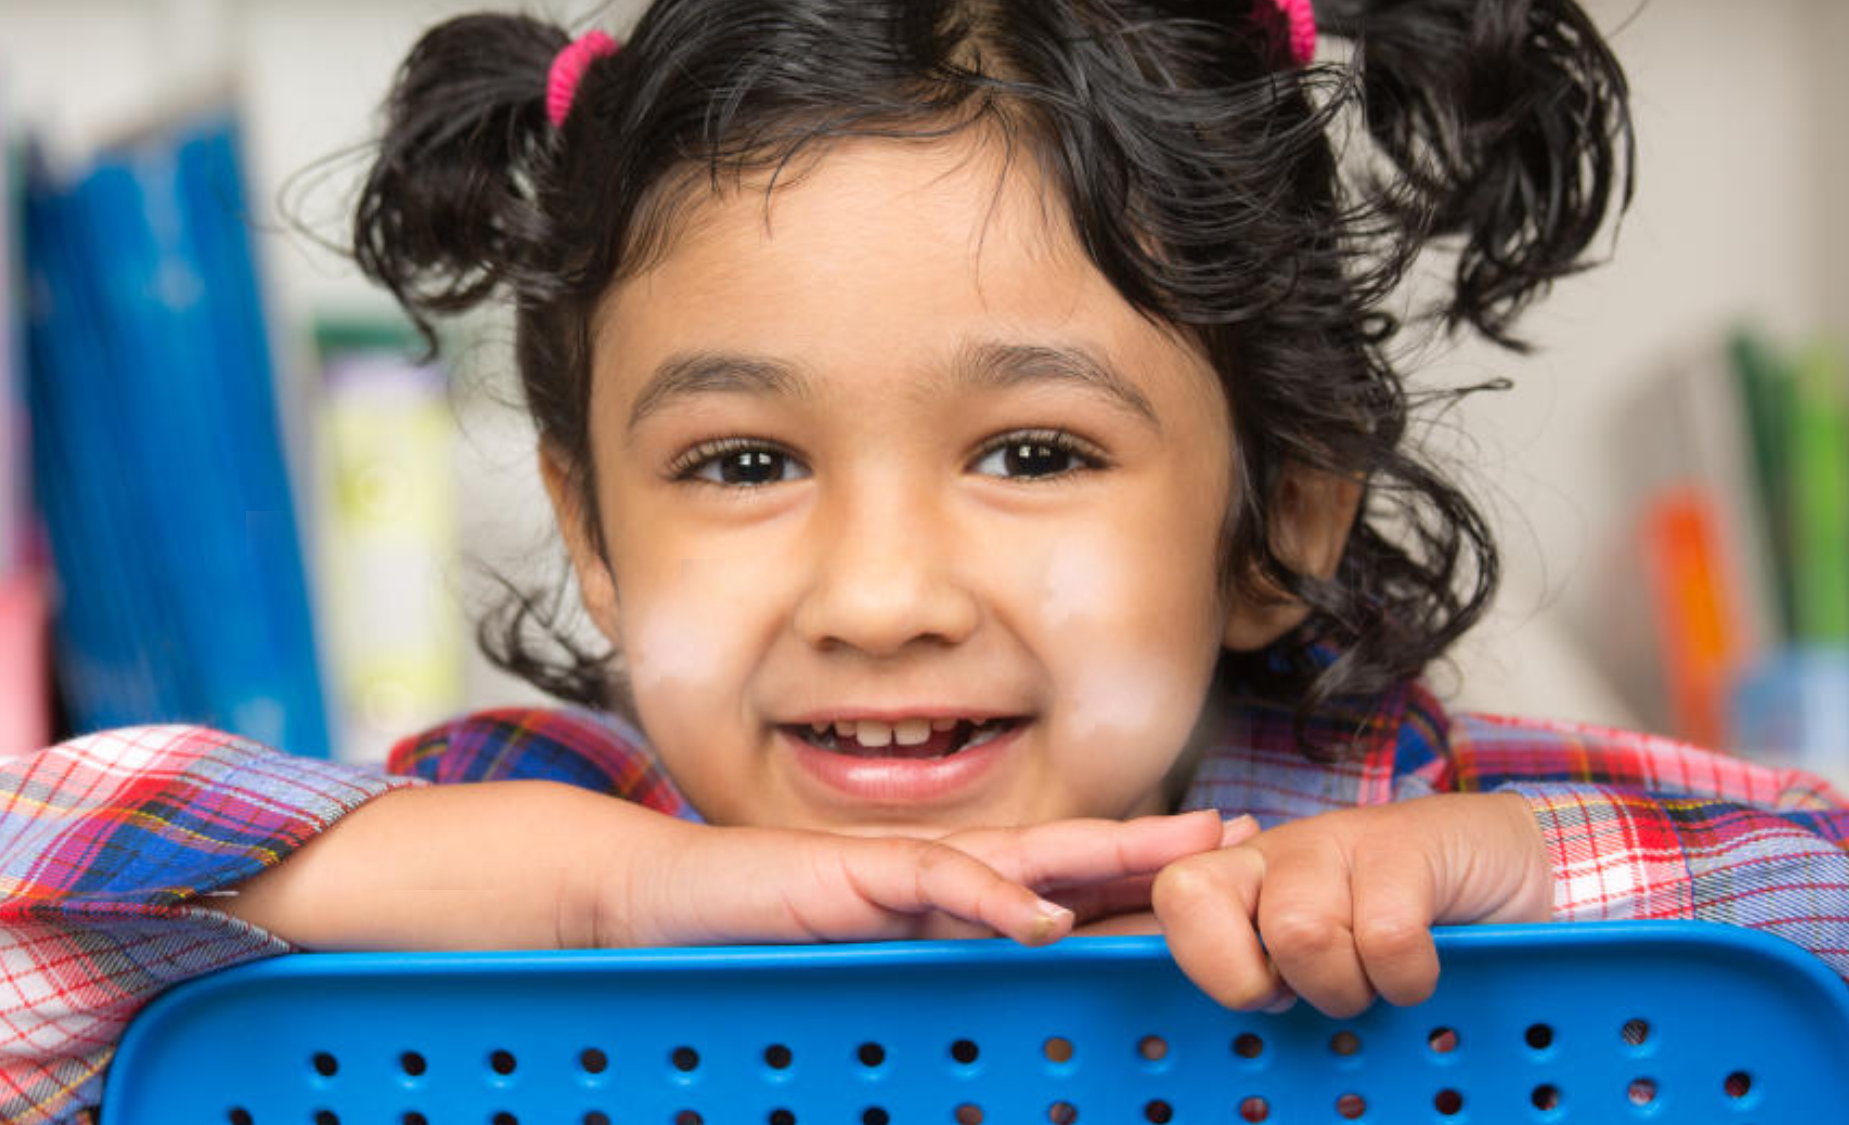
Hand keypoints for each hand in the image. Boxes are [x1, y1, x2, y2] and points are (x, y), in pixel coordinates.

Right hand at [601, 807, 1234, 949]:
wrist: (658, 906)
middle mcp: (930, 875)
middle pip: (1060, 855)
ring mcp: (894, 870)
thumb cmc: (748, 943)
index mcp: (937, 900)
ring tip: (1178, 854)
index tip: (1211, 878)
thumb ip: (920, 994)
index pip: (1051, 884)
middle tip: (1238, 834)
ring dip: (1103, 854)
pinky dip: (991, 897)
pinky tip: (1044, 917)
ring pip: (1017, 855)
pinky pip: (932, 880)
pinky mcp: (849, 876)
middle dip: (1149, 847)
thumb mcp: (854, 976)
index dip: (1131, 881)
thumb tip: (986, 1061)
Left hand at [1148, 793, 1553, 1015]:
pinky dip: (1409, 976)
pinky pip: (1385, 935)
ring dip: (1346, 984)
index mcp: (1244, 882)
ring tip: (1379, 980)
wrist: (1511, 867)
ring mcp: (1334, 839)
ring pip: (1293, 930)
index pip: (1170, 900)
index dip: (1208, 962)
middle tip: (1315, 991)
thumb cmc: (1405, 933)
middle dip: (1255, 978)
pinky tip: (1429, 962)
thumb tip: (1227, 1074)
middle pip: (1190, 896)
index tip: (1271, 997)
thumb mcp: (1329, 968)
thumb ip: (1275, 996)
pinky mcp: (1404, 844)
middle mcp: (1274, 852)